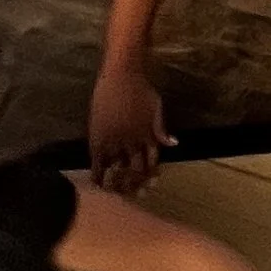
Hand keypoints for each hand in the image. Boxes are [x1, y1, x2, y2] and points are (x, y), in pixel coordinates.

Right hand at [87, 67, 172, 193]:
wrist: (120, 75)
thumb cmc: (141, 89)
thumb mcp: (156, 108)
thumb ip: (161, 129)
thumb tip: (174, 144)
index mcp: (148, 135)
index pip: (151, 161)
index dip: (151, 174)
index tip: (150, 184)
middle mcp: (132, 142)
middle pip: (135, 169)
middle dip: (136, 183)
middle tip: (135, 194)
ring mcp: (114, 141)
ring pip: (117, 169)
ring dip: (118, 182)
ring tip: (117, 194)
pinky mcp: (98, 139)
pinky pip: (98, 163)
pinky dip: (98, 175)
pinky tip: (97, 185)